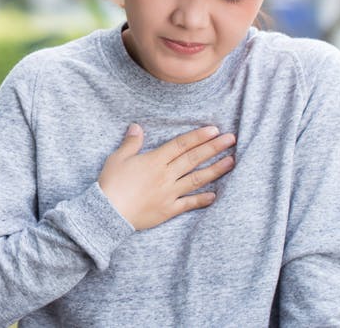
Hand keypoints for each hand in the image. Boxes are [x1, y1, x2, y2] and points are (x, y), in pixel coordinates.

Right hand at [98, 124, 235, 230]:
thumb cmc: (110, 184)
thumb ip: (131, 143)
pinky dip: (202, 199)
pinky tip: (214, 195)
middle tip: (231, 139)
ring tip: (231, 161)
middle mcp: (166, 175)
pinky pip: (189, 204)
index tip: (214, 130)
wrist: (108, 212)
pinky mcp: (168, 209)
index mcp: (154, 160)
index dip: (198, 136)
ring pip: (196, 179)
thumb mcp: (117, 159)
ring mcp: (169, 193)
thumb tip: (137, 126)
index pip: (181, 145)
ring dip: (215, 170)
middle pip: (193, 159)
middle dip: (213, 147)